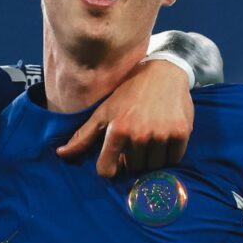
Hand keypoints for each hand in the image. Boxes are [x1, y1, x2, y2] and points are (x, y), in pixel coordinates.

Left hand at [57, 60, 192, 175]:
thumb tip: (61, 154)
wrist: (164, 72)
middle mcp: (139, 134)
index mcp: (117, 130)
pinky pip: (174, 159)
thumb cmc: (128, 92)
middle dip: (133, 158)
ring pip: (154, 166)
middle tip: (137, 137)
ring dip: (152, 157)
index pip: (107, 170)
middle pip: (133, 168)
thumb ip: (83, 136)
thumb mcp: (103, 111)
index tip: (116, 158)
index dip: (110, 166)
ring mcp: (161, 134)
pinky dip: (170, 153)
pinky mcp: (181, 133)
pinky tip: (165, 135)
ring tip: (151, 135)